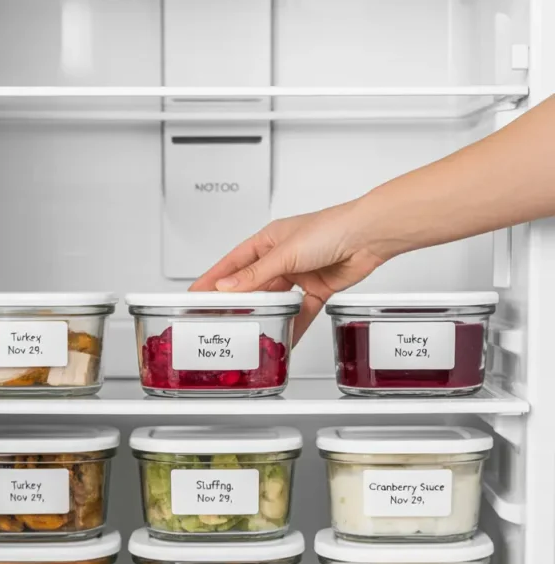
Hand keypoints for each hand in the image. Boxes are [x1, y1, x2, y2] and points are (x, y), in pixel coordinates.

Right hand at [190, 199, 390, 342]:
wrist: (369, 236)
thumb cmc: (331, 228)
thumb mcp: (285, 253)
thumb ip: (256, 274)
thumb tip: (227, 287)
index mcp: (269, 240)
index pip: (232, 263)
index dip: (213, 279)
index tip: (195, 294)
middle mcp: (283, 256)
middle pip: (253, 284)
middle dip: (238, 302)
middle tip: (220, 319)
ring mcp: (301, 273)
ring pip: (276, 299)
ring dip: (266, 314)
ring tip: (250, 331)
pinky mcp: (318, 288)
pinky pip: (300, 310)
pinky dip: (294, 322)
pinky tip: (285, 334)